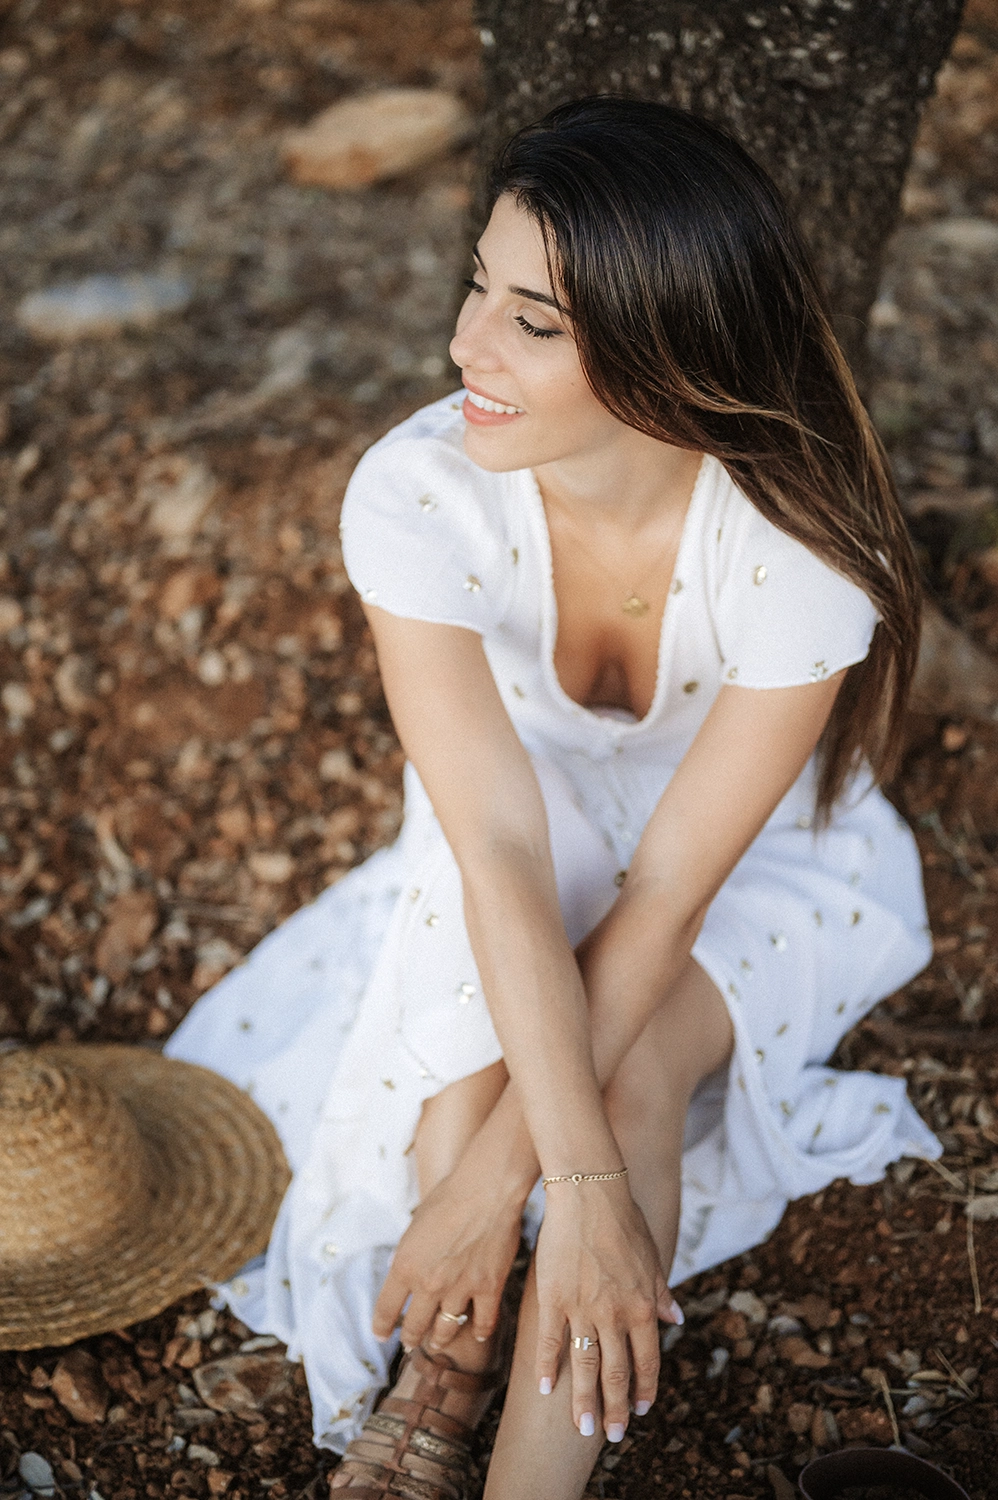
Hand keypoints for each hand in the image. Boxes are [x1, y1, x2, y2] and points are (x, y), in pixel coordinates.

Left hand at [373, 1164, 523, 1351]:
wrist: (486, 1188)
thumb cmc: (449, 1196)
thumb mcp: (415, 1226)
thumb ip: (409, 1255)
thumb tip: (407, 1273)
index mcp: (405, 1266)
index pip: (386, 1309)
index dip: (381, 1326)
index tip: (380, 1334)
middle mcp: (429, 1284)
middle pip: (415, 1326)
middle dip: (410, 1338)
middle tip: (409, 1342)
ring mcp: (460, 1289)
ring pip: (446, 1330)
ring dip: (440, 1339)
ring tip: (438, 1342)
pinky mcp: (489, 1288)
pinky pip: (484, 1322)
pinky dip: (480, 1332)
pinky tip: (478, 1334)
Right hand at [534, 1179, 677, 1440]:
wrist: (590, 1193)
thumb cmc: (624, 1220)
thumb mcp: (653, 1258)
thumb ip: (662, 1294)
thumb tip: (677, 1321)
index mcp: (643, 1307)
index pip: (647, 1361)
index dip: (644, 1389)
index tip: (641, 1411)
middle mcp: (616, 1314)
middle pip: (617, 1372)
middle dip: (616, 1408)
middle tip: (612, 1436)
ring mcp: (583, 1309)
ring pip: (585, 1366)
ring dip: (584, 1400)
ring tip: (583, 1427)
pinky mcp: (553, 1298)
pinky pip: (551, 1341)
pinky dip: (548, 1368)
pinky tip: (544, 1389)